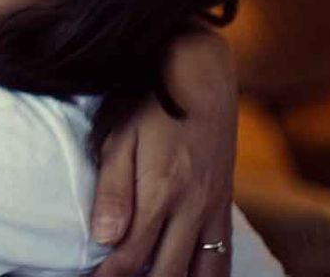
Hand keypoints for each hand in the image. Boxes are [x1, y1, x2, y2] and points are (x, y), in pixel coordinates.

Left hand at [92, 30, 238, 276]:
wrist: (201, 72)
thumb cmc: (149, 99)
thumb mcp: (120, 135)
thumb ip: (113, 189)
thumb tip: (104, 238)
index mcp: (161, 192)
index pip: (131, 255)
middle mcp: (193, 207)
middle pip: (167, 272)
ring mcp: (213, 207)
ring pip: (202, 271)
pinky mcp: (225, 203)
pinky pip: (224, 255)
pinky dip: (208, 276)